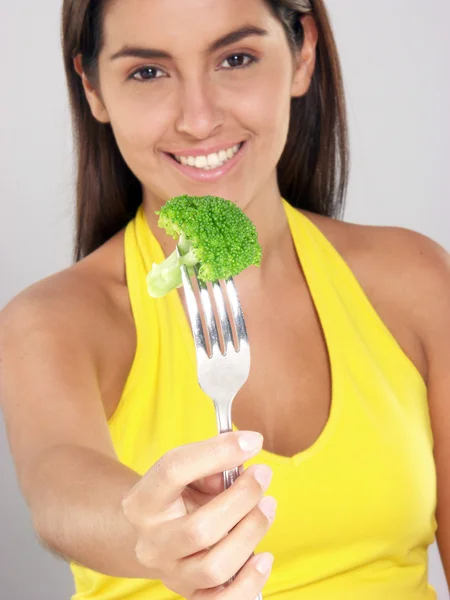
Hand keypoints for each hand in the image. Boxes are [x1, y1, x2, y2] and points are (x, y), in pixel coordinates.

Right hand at [122, 431, 275, 598]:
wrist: (151, 534)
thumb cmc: (176, 496)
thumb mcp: (185, 472)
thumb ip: (211, 461)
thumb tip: (246, 458)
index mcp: (143, 501)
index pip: (174, 471)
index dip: (217, 452)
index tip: (252, 442)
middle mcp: (151, 542)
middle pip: (200, 528)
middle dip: (242, 499)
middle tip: (263, 476)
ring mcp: (170, 573)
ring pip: (215, 567)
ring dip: (251, 533)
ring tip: (267, 508)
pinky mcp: (189, 594)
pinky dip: (249, 583)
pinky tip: (263, 558)